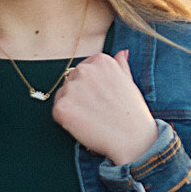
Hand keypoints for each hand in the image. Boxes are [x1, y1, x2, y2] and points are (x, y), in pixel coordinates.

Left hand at [52, 48, 159, 166]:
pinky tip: (84, 125)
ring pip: (63, 95)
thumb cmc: (133, 113)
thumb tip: (121, 53)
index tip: (102, 98)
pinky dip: (66, 121)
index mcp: (100, 61)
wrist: (132, 138)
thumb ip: (120, 66)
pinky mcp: (62, 107)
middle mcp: (84, 70)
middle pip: (72, 80)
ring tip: (92, 119)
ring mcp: (71, 88)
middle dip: (80, 95)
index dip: (91, 87)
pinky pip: (57, 112)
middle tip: (97, 111)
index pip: (85, 69)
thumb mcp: (129, 82)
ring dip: (72, 106)